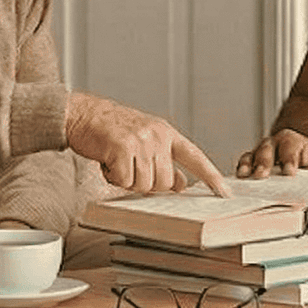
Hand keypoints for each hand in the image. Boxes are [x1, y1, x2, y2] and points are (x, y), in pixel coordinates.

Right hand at [65, 91, 230, 195]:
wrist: (83, 114)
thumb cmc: (111, 130)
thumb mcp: (145, 141)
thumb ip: (164, 161)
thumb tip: (181, 184)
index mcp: (166, 133)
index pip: (195, 157)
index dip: (211, 176)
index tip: (225, 193)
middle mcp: (157, 136)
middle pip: (165, 182)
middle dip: (146, 184)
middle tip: (130, 169)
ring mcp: (141, 141)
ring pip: (144, 185)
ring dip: (127, 181)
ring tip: (117, 162)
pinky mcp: (122, 147)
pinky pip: (124, 181)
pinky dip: (113, 178)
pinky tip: (107, 162)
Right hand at [236, 130, 307, 178]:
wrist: (306, 155)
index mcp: (293, 142)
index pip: (290, 150)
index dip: (289, 161)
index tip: (289, 173)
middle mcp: (275, 143)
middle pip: (267, 150)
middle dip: (264, 163)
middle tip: (262, 175)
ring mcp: (262, 151)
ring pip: (253, 154)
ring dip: (249, 165)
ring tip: (246, 175)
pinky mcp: (253, 161)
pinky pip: (244, 162)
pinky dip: (241, 169)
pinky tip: (240, 178)